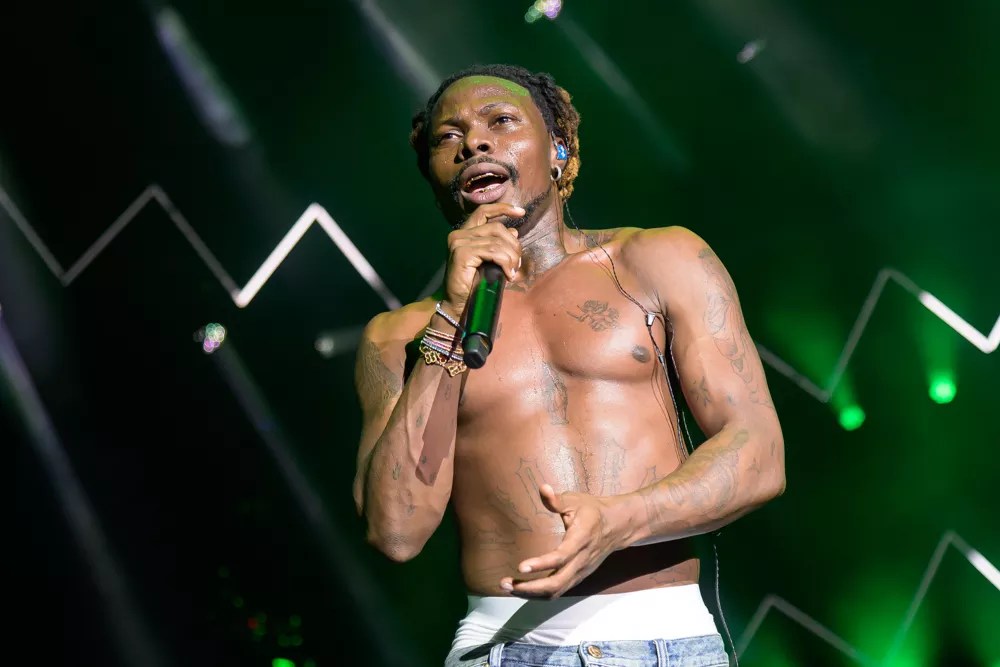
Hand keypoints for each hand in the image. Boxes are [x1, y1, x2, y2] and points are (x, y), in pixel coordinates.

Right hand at [442, 203, 523, 315]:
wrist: (459, 304)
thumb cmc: (475, 284)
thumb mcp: (491, 261)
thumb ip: (499, 245)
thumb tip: (514, 231)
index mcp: (465, 232)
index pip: (484, 211)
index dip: (503, 208)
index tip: (521, 212)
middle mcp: (459, 234)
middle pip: (496, 227)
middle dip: (513, 244)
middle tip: (518, 263)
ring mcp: (459, 242)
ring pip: (497, 241)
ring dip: (511, 257)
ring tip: (513, 272)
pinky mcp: (462, 253)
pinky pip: (492, 251)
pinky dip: (505, 262)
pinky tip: (508, 274)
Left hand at [500, 484, 626, 598]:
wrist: (617, 526)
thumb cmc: (593, 511)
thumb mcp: (576, 500)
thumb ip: (557, 500)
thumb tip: (543, 488)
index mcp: (580, 539)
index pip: (561, 557)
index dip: (541, 564)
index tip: (520, 567)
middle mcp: (581, 561)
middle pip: (556, 584)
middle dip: (530, 587)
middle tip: (505, 584)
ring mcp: (580, 572)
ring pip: (556, 591)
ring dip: (531, 593)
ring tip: (508, 587)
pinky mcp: (577, 577)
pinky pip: (558, 591)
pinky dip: (539, 594)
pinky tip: (522, 589)